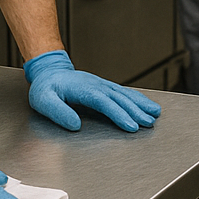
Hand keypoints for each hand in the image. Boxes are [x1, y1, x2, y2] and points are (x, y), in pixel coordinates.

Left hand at [24, 49, 161, 131]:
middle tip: (149, 123)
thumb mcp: (44, 101)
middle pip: (120, 98)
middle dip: (136, 111)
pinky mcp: (104, 87)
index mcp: (83, 89)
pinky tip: (145, 104)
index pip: (105, 103)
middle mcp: (96, 85)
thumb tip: (76, 125)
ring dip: (141, 104)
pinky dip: (137, 98)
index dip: (119, 114)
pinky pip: (124, 92)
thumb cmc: (46, 88)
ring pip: (125, 94)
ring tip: (155, 113)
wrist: (49, 72)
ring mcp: (102, 85)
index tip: (131, 126)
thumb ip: (59, 113)